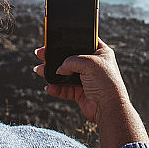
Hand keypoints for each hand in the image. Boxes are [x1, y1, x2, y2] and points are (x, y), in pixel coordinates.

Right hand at [34, 39, 148, 147]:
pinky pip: (65, 88)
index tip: (54, 39)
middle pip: (70, 58)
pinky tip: (50, 87)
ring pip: (65, 73)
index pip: (83, 41)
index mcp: (100, 53)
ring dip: (52, 72)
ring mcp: (86, 79)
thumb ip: (71, 61)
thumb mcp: (89, 64)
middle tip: (41, 54)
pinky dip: (57, 88)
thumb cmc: (106, 83)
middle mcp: (93, 65)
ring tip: (39, 70)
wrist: (109, 108)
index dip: (69, 40)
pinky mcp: (81, 92)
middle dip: (55, 56)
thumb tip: (59, 68)